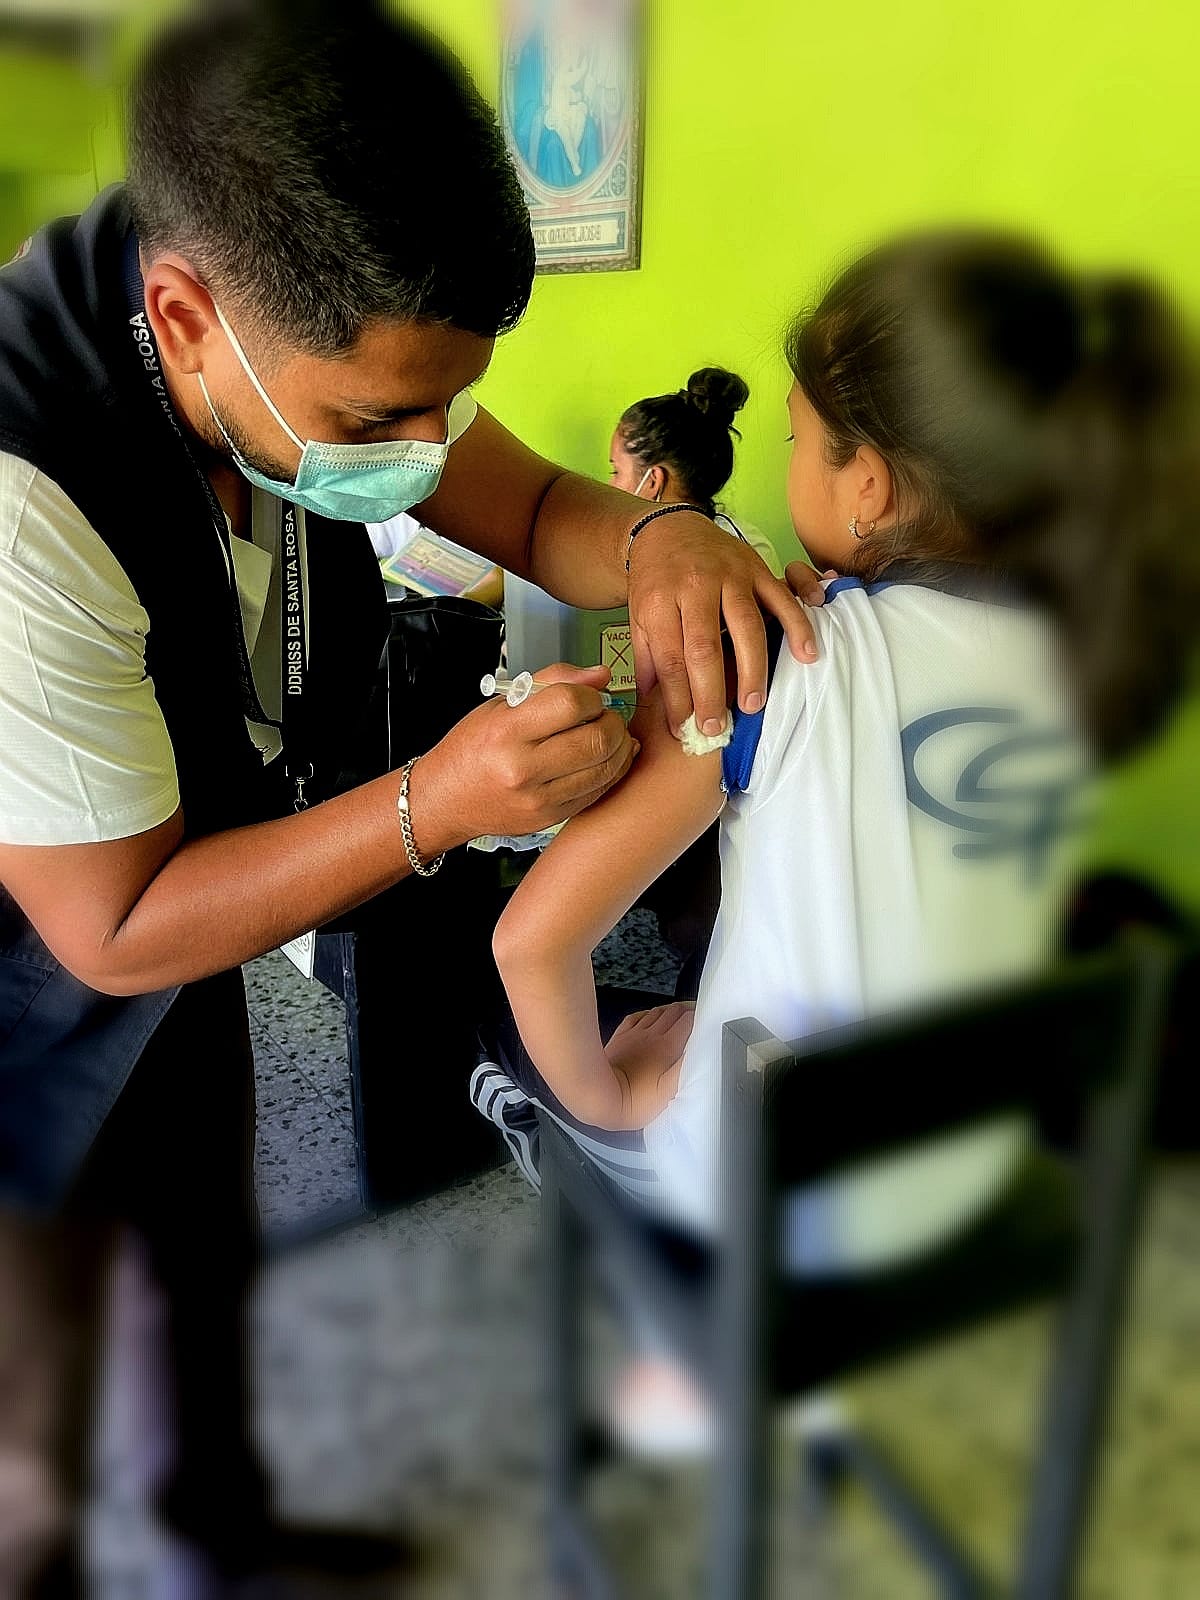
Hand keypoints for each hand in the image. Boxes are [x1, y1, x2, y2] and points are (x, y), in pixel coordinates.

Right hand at [418, 662, 637, 847]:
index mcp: (507, 732)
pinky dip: (612, 769)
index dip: (591, 695)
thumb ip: (554, 682)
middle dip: (613, 721)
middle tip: (606, 716)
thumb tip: (601, 674)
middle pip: (596, 738)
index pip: (570, 703)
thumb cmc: (474, 748)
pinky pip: (599, 790)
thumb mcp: (502, 704)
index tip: (590, 697)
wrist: (448, 798)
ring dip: (619, 745)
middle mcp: (522, 768)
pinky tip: (605, 757)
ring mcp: (539, 798)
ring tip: (608, 734)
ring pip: (605, 767)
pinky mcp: (551, 817)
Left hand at [604, 1002, 694, 1129]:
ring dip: (670, 1010)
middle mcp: (651, 1036)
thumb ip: (688, 1069)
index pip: (689, 1021)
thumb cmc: (633, 1099)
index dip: (700, 1017)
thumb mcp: (670, 1091)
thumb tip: (704, 1054)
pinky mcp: (620, 1038)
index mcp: (667, 1047)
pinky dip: (647, 1013)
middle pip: (674, 1012)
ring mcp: (635, 1035)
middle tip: (696, 1013)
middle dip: (688, 1010)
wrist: (599, 1096)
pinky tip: (648, 1015)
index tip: (708, 1018)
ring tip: (678, 1012)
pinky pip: (636, 1017)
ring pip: (656, 1012)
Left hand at [627, 515, 828, 737]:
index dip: (678, 699)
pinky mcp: (758, 568)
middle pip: (706, 648)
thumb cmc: (655, 580)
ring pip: (746, 627)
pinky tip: (807, 655)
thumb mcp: (638, 615)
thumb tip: (652, 702)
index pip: (670, 659)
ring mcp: (730, 576)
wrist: (669, 527)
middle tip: (717, 728)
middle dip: (712, 694)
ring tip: (753, 705)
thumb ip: (647, 658)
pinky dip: (798, 626)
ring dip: (753, 670)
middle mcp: (696, 586)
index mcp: (660, 601)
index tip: (683, 729)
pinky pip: (782, 599)